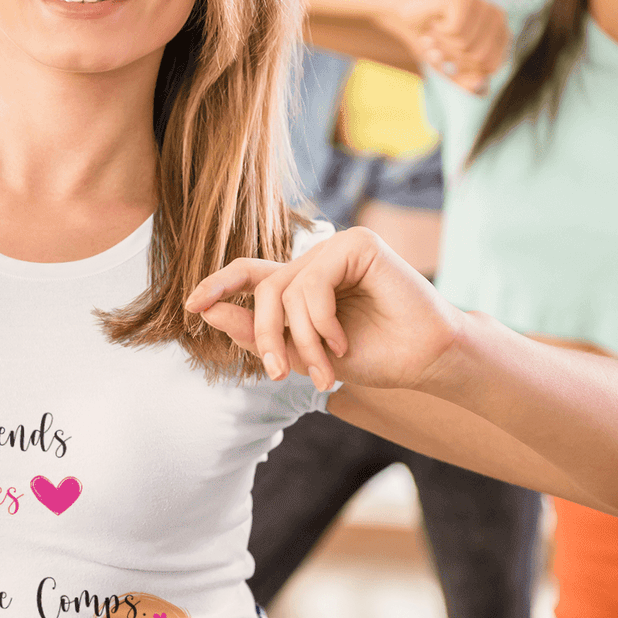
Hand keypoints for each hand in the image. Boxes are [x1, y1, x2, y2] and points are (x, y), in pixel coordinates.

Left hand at [184, 227, 463, 392]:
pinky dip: (321, 322)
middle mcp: (314, 262)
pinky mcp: (358, 244)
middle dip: (262, 335)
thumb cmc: (373, 356)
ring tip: (326, 369)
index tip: (191, 307)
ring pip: (285, 290)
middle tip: (280, 373)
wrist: (426, 359)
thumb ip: (258, 334)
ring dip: (300, 339)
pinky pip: (312, 283)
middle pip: (262, 288)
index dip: (217, 284)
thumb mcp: (304, 353)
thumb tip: (207, 311)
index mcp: (301, 283)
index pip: (249, 274)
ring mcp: (335, 249)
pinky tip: (342, 343)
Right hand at [385, 0, 508, 92]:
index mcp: (500, 32)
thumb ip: (465, 81)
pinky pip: (455, 30)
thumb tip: (478, 84)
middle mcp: (495, 14)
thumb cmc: (431, 40)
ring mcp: (480, 3)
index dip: (468, 71)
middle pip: (480, 57)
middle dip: (453, 58)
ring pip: (466, 44)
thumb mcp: (449, 67)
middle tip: (441, 46)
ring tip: (437, 34)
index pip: (492, 65)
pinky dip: (439, 31)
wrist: (405, 16)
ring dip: (443, 44)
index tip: (453, 61)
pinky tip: (435, 22)